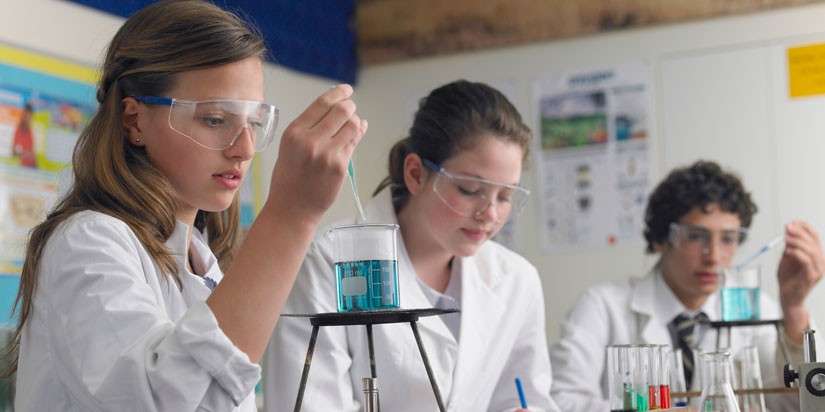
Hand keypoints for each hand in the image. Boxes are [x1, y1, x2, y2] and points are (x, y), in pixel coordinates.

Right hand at [265, 84, 366, 222]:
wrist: (292, 209)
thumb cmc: (289, 178)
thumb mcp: (290, 147)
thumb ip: (310, 127)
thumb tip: (336, 107)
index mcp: (294, 133)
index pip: (322, 103)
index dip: (339, 93)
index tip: (347, 90)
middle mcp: (310, 141)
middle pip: (342, 110)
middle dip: (350, 106)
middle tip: (350, 109)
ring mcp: (326, 155)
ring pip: (353, 125)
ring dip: (356, 121)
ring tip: (352, 124)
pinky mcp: (340, 167)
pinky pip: (354, 142)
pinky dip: (358, 133)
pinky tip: (357, 132)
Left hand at [777, 220, 824, 340]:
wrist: (787, 296)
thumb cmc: (788, 277)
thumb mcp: (788, 257)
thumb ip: (790, 244)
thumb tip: (789, 228)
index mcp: (816, 255)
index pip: (815, 236)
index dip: (805, 227)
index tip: (793, 222)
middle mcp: (821, 261)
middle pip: (813, 242)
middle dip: (800, 233)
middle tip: (787, 228)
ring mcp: (818, 270)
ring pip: (811, 251)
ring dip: (798, 242)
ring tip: (786, 239)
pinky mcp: (812, 277)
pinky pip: (806, 262)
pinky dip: (797, 254)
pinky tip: (787, 251)